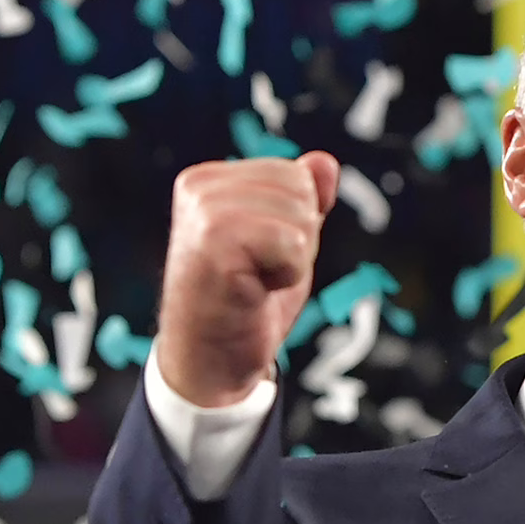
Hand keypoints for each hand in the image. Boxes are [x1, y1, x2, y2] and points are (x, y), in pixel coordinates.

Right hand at [156, 151, 338, 406]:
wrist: (209, 360)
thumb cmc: (245, 301)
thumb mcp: (282, 240)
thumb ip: (302, 198)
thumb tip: (325, 163)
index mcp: (208, 179)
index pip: (295, 174)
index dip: (295, 223)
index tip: (259, 255)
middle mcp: (199, 187)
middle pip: (301, 190)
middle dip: (298, 238)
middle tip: (259, 271)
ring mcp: (204, 212)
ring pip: (300, 216)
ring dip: (293, 259)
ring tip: (254, 280)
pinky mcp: (215, 243)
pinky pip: (293, 244)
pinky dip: (288, 275)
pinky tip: (254, 291)